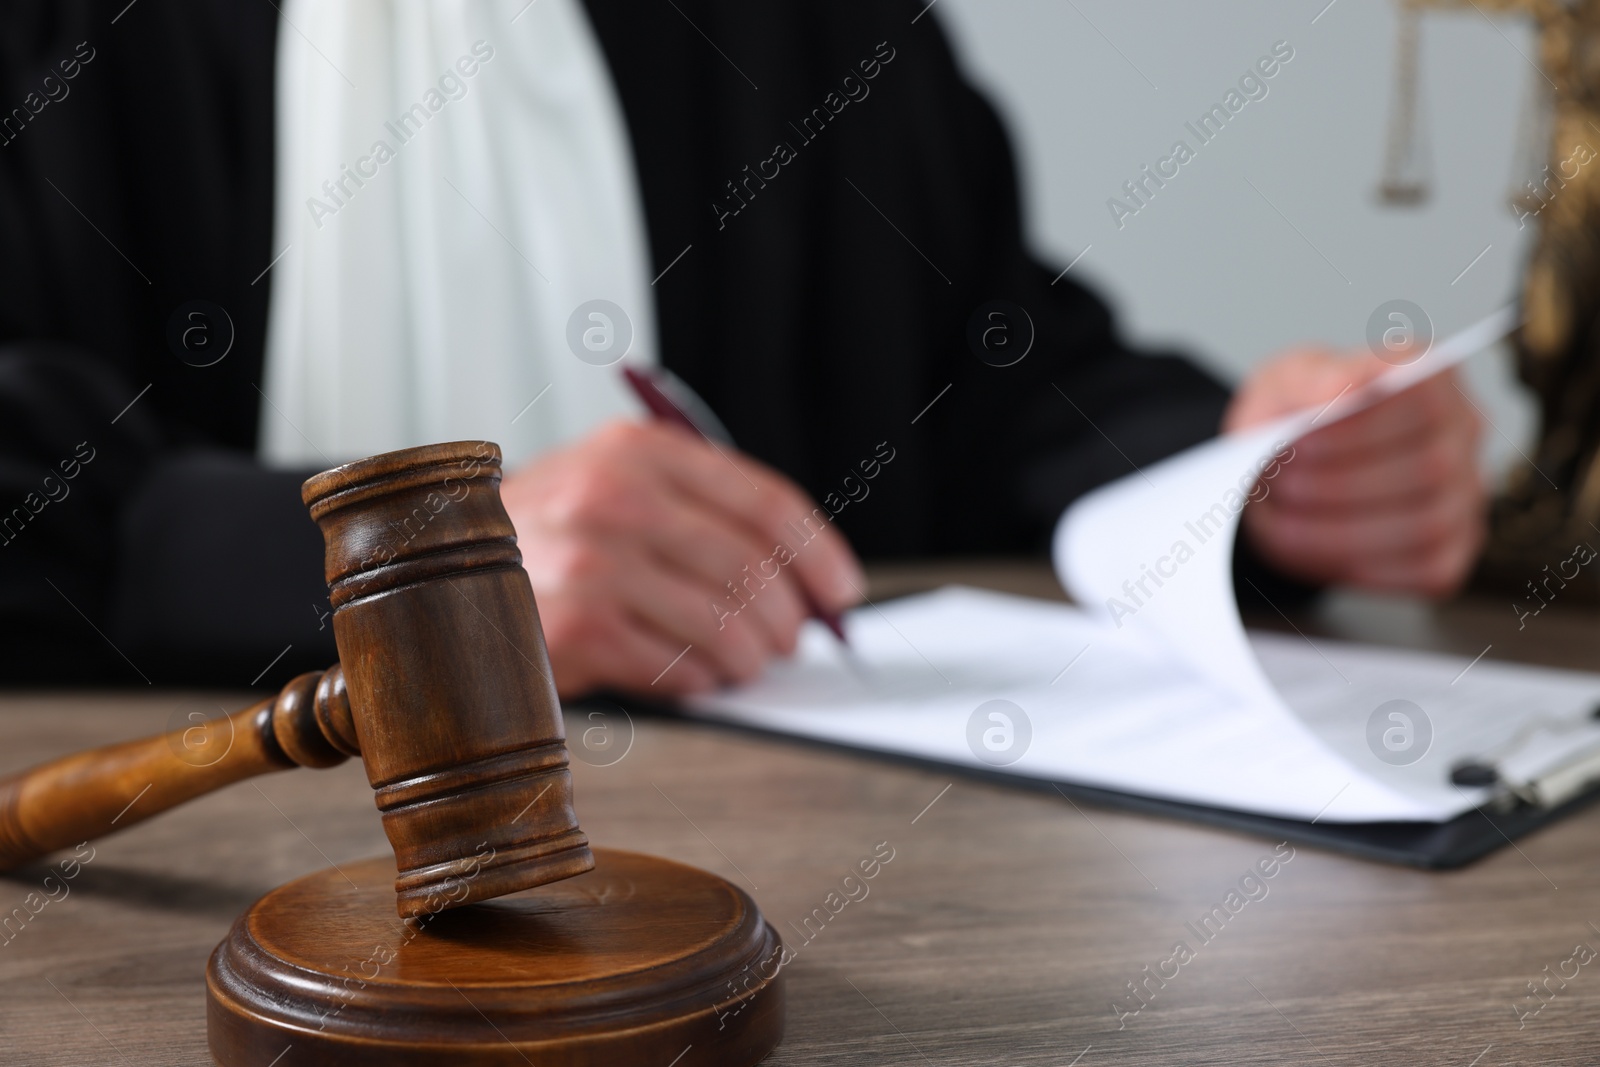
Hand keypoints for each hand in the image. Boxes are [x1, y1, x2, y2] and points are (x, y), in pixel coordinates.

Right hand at [500, 420, 863, 697]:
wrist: (434, 570)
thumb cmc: (547, 536)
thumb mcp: (615, 486)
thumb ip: (701, 514)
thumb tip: (803, 581)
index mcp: (639, 451)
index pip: (765, 503)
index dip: (818, 555)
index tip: (841, 592)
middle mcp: (615, 497)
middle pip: (751, 569)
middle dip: (786, 619)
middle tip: (789, 642)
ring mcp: (590, 563)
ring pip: (722, 625)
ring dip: (748, 657)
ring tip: (744, 664)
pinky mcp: (571, 628)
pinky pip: (674, 668)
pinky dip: (700, 681)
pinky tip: (696, 677)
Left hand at [1224, 348, 1484, 596]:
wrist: (1281, 469)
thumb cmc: (1294, 415)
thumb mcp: (1285, 382)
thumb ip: (1311, 378)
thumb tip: (1340, 386)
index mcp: (1432, 377)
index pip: (1426, 396)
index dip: (1361, 424)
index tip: (1300, 439)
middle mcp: (1462, 433)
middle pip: (1431, 466)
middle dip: (1340, 482)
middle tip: (1278, 482)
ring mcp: (1465, 495)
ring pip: (1427, 524)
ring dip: (1341, 527)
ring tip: (1284, 514)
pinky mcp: (1451, 551)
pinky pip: (1424, 569)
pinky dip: (1358, 563)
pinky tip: (1312, 543)